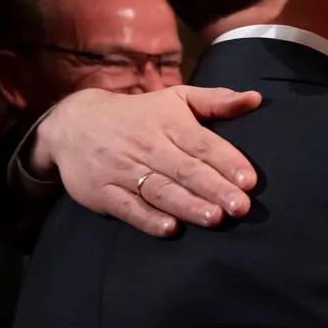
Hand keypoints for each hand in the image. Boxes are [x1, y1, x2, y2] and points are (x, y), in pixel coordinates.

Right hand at [30, 85, 260, 236]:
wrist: (71, 123)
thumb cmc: (139, 115)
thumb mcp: (175, 99)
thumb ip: (216, 101)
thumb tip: (256, 98)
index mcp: (168, 124)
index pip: (202, 144)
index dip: (227, 161)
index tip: (250, 181)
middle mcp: (146, 146)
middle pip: (185, 170)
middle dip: (214, 189)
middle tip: (240, 207)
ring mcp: (122, 170)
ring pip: (160, 190)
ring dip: (188, 206)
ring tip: (215, 218)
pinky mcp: (102, 192)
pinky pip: (127, 207)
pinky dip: (148, 219)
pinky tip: (170, 229)